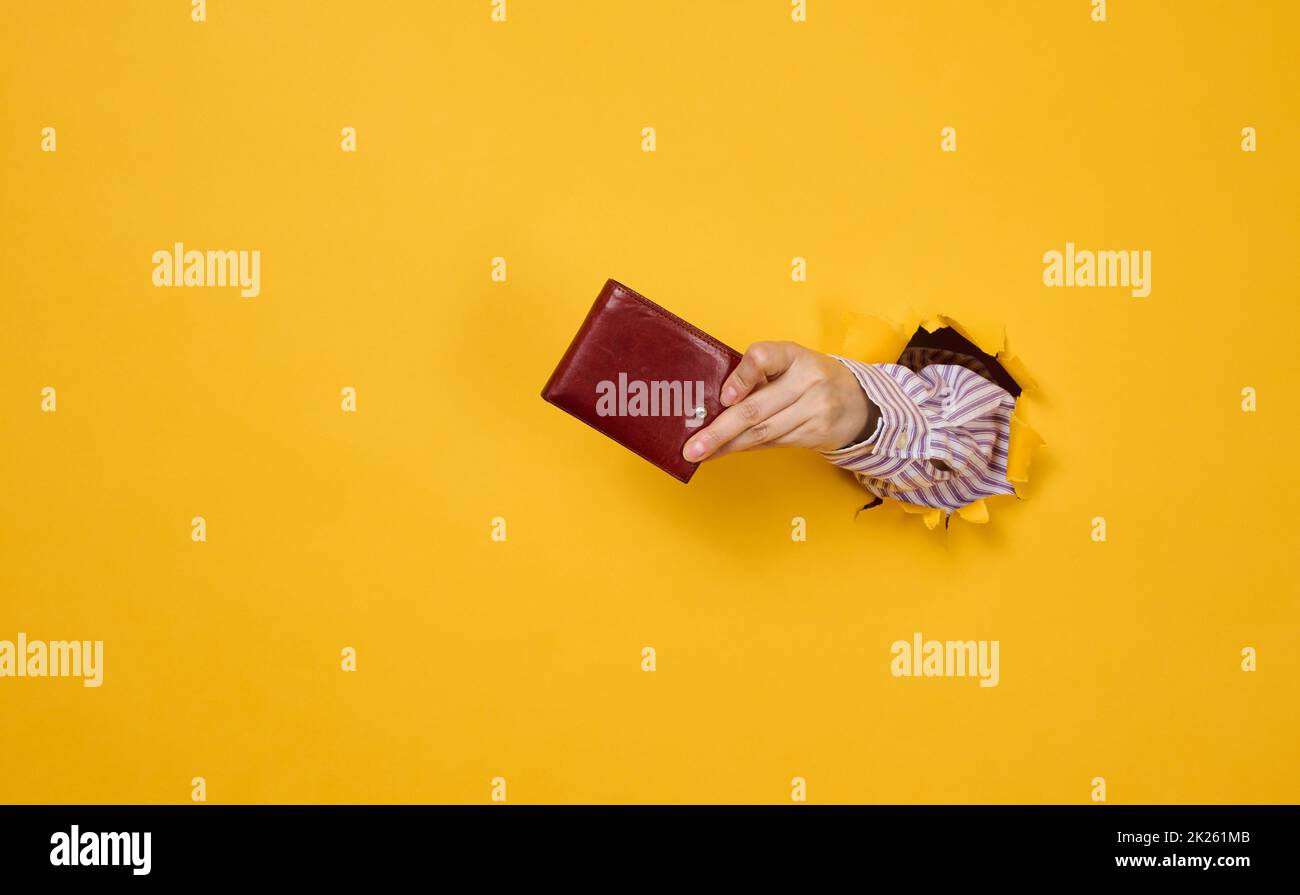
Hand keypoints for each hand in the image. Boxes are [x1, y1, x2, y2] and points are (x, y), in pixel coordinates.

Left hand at [682, 341, 874, 460]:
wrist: (860, 403)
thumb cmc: (812, 378)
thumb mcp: (791, 363)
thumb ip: (758, 373)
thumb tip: (713, 401)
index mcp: (795, 355)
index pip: (763, 358)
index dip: (741, 378)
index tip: (724, 398)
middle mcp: (807, 381)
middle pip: (755, 409)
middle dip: (719, 431)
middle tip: (692, 447)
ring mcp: (814, 410)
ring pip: (762, 432)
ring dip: (727, 445)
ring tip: (701, 453)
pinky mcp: (816, 434)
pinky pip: (772, 443)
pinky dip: (745, 448)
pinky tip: (726, 451)